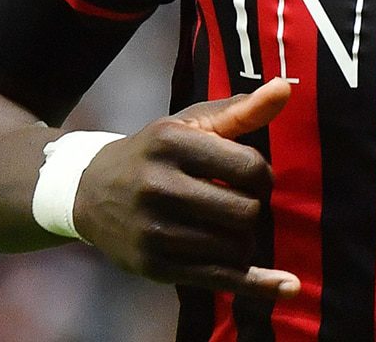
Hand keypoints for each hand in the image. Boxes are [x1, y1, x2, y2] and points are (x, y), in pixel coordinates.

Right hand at [71, 78, 299, 299]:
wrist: (88, 191)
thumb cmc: (153, 152)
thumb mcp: (189, 124)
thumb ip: (240, 110)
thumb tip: (284, 88)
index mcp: (171, 142)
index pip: (249, 167)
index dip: (263, 175)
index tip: (251, 177)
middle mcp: (159, 186)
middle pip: (245, 210)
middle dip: (253, 208)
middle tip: (238, 203)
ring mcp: (154, 231)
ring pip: (236, 246)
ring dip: (244, 239)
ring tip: (227, 227)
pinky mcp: (154, 266)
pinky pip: (219, 278)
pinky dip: (257, 284)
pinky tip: (287, 286)